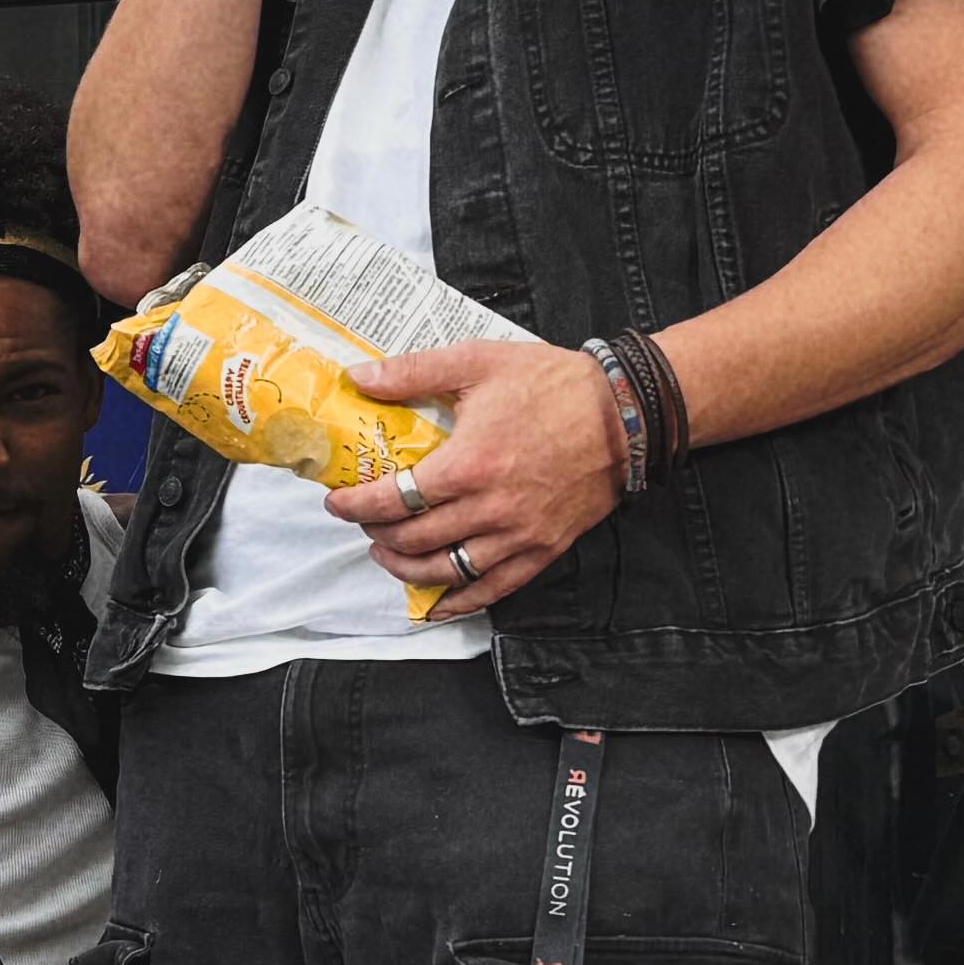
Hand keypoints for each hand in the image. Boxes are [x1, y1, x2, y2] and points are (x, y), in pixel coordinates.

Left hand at [327, 334, 623, 609]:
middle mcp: (490, 509)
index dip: (356, 505)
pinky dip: (458, 602)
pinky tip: (435, 603)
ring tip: (388, 554)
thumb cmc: (555, 385)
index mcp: (469, 464)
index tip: (337, 501)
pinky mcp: (543, 550)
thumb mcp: (479, 362)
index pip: (394, 499)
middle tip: (362, 520)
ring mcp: (518, 535)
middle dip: (376, 533)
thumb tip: (359, 378)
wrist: (626, 412)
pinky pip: (493, 590)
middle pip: (414, 539)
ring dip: (406, 570)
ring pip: (447, 572)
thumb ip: (414, 372)